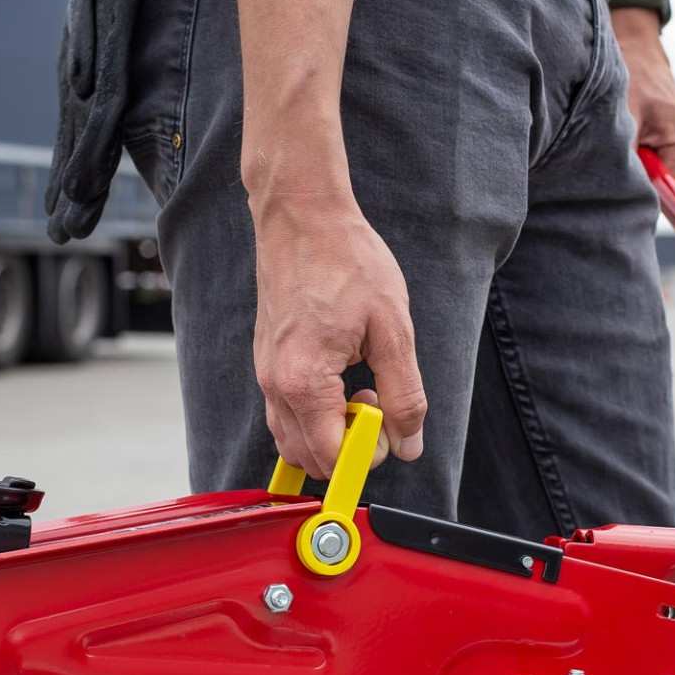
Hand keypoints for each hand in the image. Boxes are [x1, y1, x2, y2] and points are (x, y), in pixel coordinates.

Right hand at [247, 136, 426, 479]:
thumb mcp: (393, 330)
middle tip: (378, 404)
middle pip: (308, 457)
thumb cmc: (347, 262)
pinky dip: (314, 414)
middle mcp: (275, 385)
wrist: (302, 217)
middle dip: (348, 447)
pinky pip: (285, 413)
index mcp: (305, 381)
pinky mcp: (265, 363)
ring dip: (330, 432)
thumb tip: (408, 445)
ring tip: (361, 389)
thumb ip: (404, 394)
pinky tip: (342, 378)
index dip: (367, 456)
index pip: (331, 458)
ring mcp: (265, 375)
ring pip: (293, 439)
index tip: (390, 428)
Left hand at [612, 8, 674, 177]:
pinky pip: (636, 164)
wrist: (635, 46)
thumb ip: (625, 156)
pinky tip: (614, 134)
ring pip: (639, 176)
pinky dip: (621, 154)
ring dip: (620, 163)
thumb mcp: (626, 115)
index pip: (657, 194)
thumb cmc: (634, 73)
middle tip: (603, 150)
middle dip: (623, 175)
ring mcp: (673, 152)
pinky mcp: (659, 146)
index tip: (607, 183)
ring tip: (611, 135)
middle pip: (648, 188)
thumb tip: (617, 190)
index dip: (630, 191)